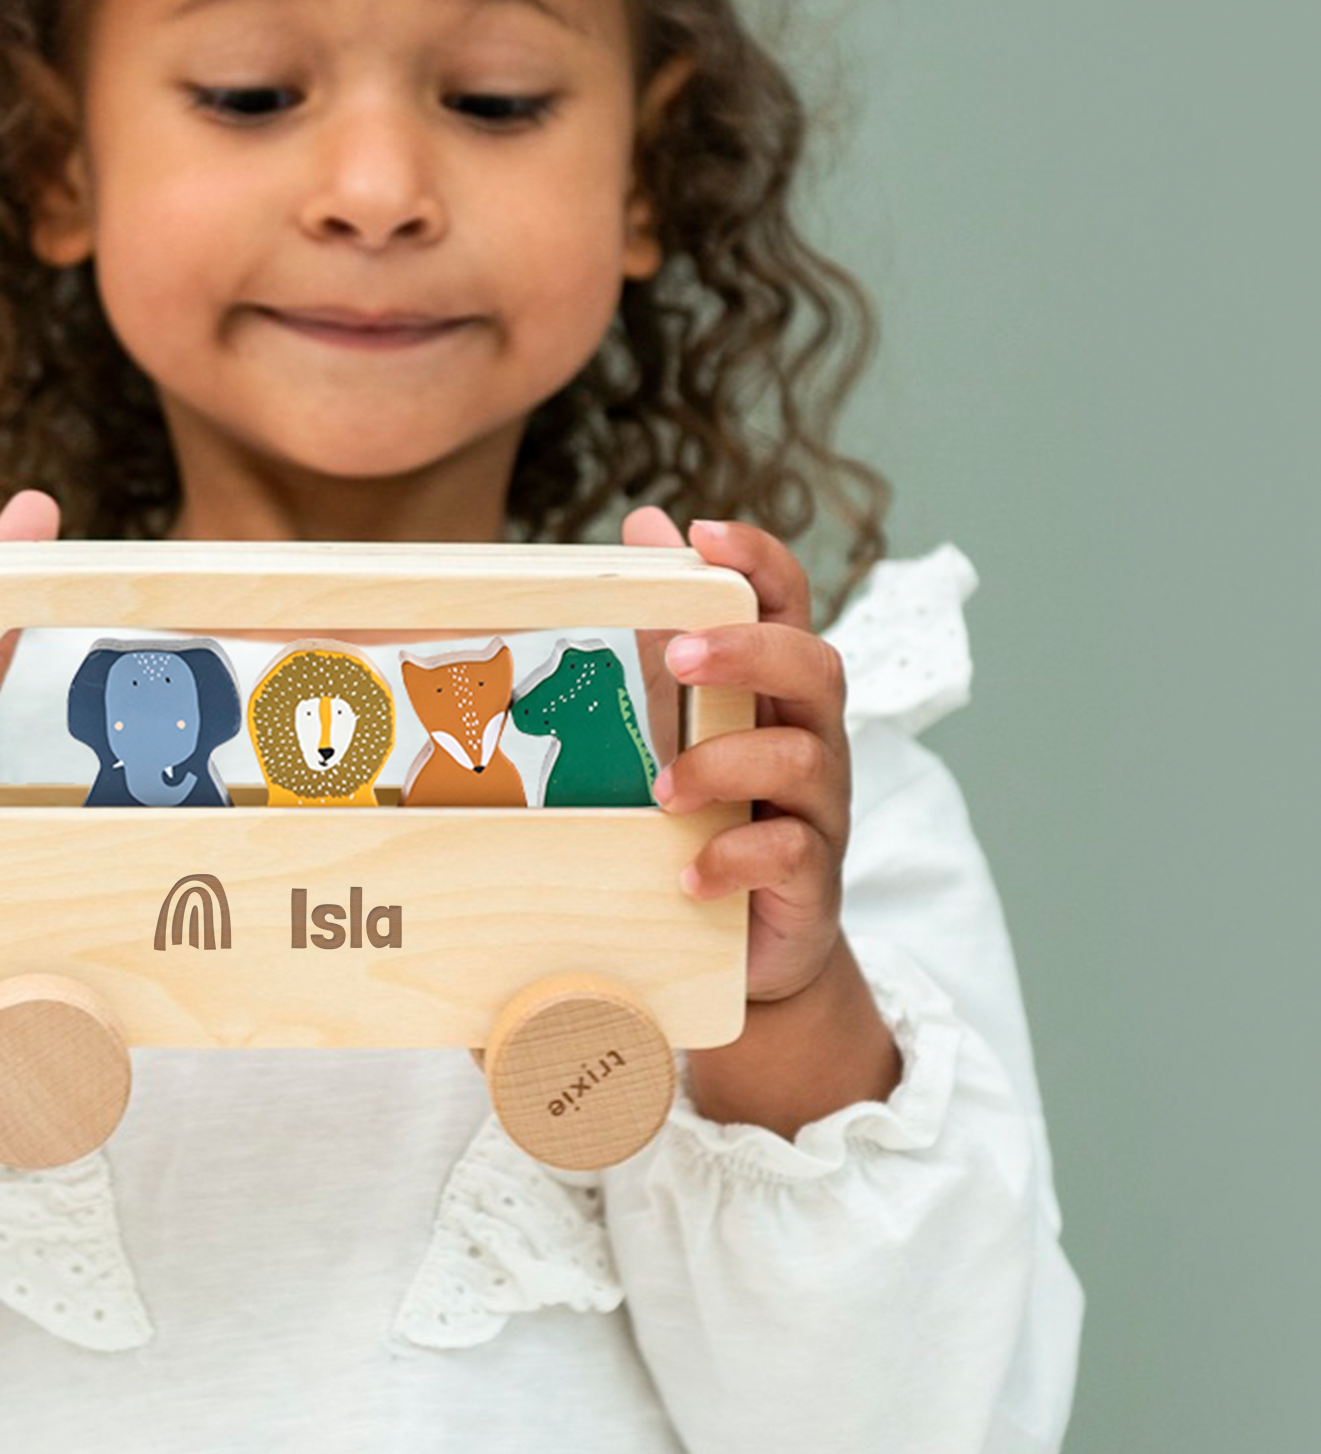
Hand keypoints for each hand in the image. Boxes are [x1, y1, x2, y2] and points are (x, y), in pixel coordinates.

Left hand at [622, 508, 849, 1005]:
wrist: (753, 943)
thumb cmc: (714, 811)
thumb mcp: (684, 716)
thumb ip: (671, 625)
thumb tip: (644, 522)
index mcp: (777, 687)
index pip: (789, 602)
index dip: (760, 560)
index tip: (705, 532)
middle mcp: (812, 736)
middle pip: (816, 666)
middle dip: (748, 650)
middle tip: (678, 655)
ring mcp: (820, 810)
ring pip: (804, 759)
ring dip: (728, 763)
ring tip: (665, 789)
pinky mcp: (812, 881)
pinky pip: (790, 854)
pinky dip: (734, 858)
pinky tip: (687, 871)